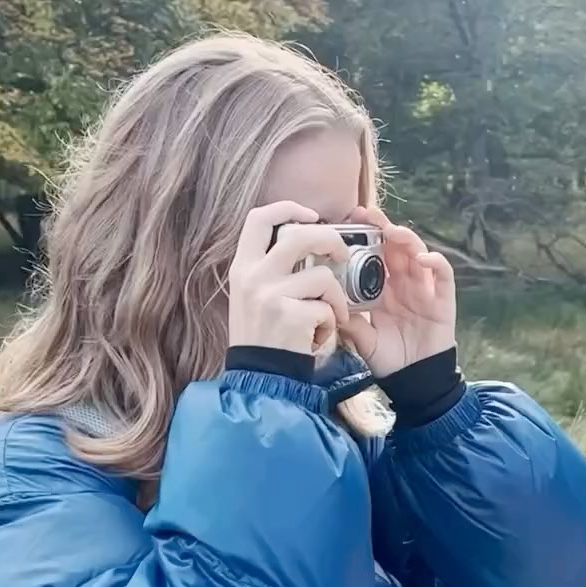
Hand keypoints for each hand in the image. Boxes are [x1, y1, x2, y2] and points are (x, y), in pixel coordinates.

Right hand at [229, 202, 350, 354]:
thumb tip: (303, 238)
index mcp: (242, 267)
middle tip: (342, 255)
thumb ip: (269, 267)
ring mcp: (270, 296)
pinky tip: (318, 336)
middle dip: (330, 240)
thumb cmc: (262, 336)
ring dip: (336, 297)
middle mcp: (253, 276)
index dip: (287, 208)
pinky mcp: (290, 317)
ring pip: (322, 276)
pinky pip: (327, 308)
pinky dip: (331, 323)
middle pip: (299, 236)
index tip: (309, 215)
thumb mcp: (251, 295)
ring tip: (331, 315)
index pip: (258, 218)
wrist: (258, 378)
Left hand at [342, 207, 455, 377]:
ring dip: (406, 238)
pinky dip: (435, 262)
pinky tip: (423, 258)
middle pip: (395, 246)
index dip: (365, 237)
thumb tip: (327, 305)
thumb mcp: (362, 340)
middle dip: (382, 227)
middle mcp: (404, 283)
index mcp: (383, 288)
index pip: (374, 254)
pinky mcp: (442, 299)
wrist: (414, 380)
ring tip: (392, 230)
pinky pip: (442, 274)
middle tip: (366, 214)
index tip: (348, 221)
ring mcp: (424, 288)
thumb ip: (349, 323)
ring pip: (418, 253)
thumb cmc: (389, 359)